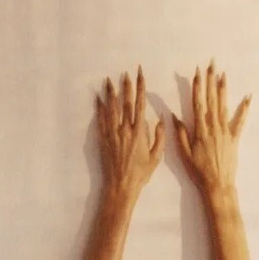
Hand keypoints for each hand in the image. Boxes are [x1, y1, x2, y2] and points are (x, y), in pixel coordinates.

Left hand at [95, 65, 163, 202]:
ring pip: (111, 109)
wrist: (121, 186)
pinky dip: (99, 108)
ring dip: (110, 93)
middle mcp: (125, 130)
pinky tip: (98, 99)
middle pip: (125, 103)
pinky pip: (101, 120)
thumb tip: (161, 119)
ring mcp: (113, 134)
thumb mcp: (156, 157)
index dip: (140, 87)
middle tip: (125, 73)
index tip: (140, 75)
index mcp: (139, 132)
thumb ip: (160, 137)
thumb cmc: (140, 174)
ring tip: (108, 81)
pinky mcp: (103, 140)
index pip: (140, 104)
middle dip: (126, 86)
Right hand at [173, 60, 250, 203]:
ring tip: (222, 74)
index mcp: (200, 129)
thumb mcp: (185, 154)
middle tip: (211, 64)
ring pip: (224, 105)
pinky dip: (244, 108)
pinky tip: (248, 97)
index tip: (197, 72)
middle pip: (212, 99)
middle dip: (211, 81)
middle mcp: (214, 126)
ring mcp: (225, 131)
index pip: (198, 103)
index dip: (198, 86)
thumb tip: (174, 116)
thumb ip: (181, 134)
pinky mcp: (234, 138)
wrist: (218, 185)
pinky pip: (240, 121)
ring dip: (223, 89)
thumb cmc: (199, 171)